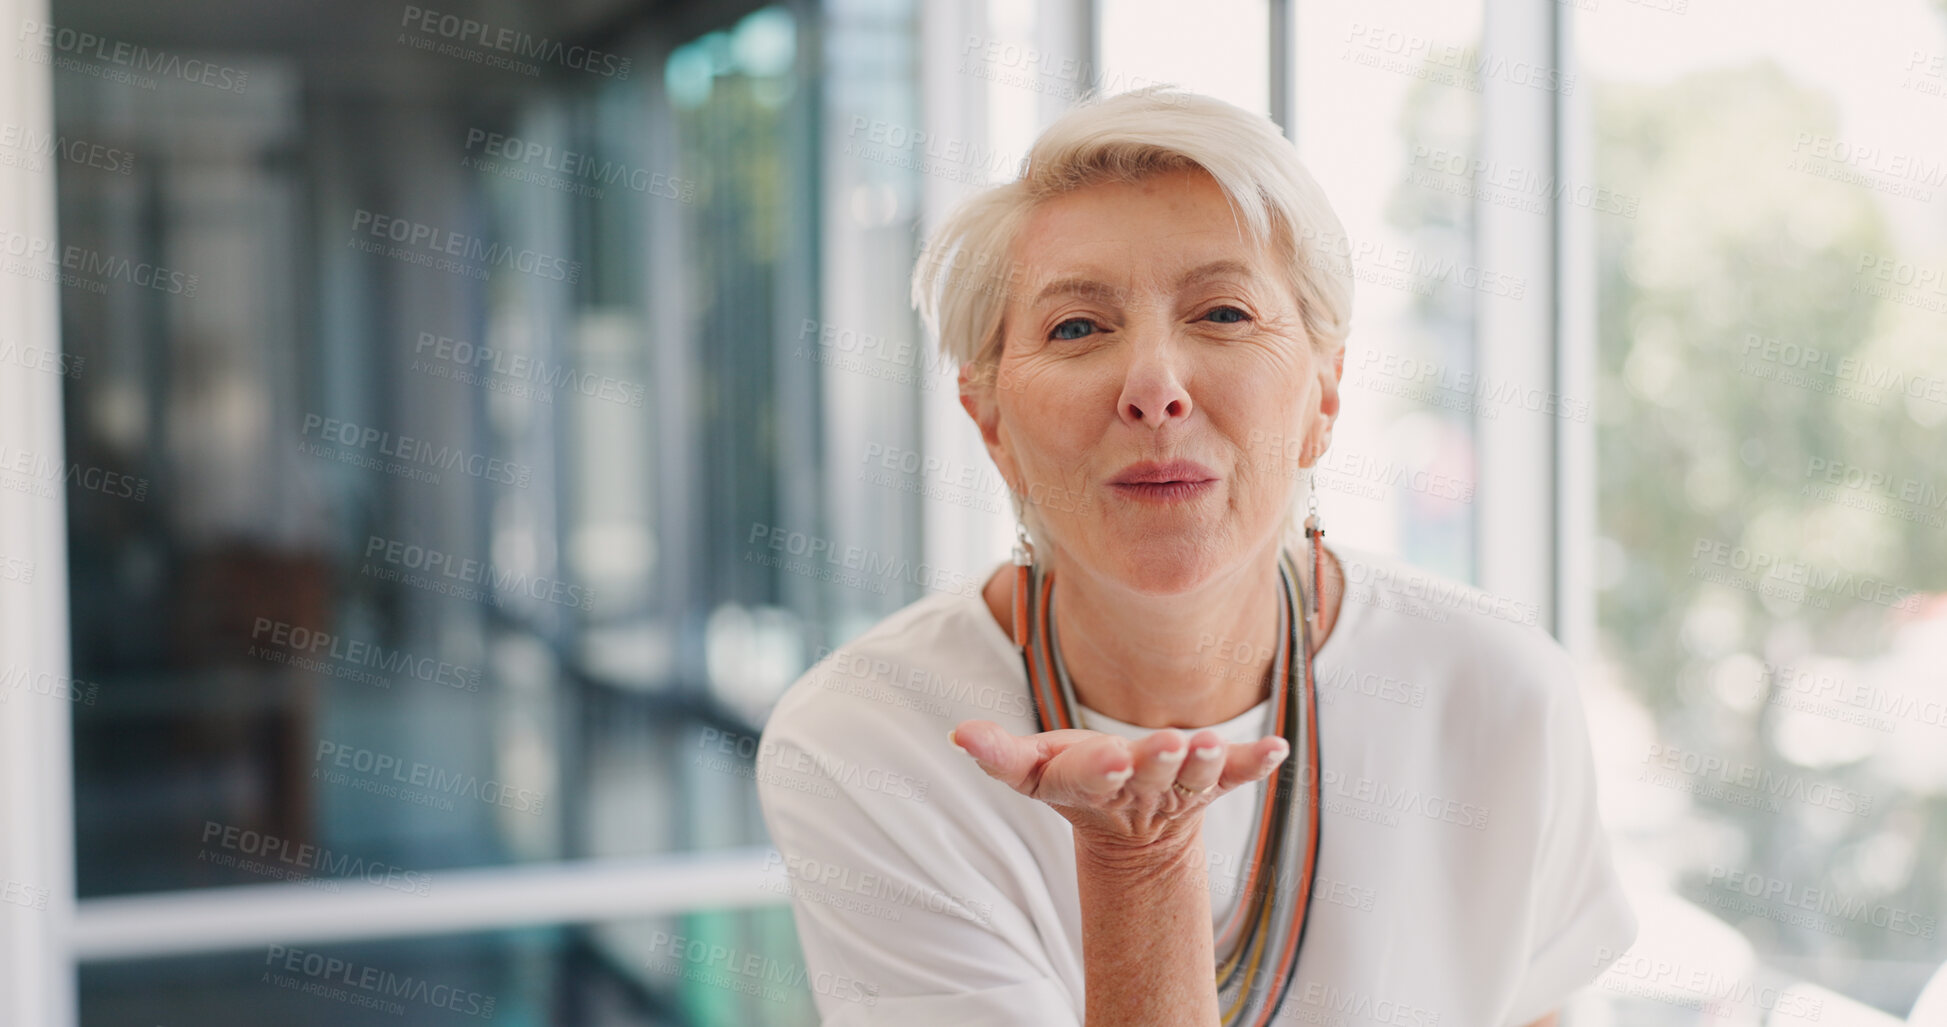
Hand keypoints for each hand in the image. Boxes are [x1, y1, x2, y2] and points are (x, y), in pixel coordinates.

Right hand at [948, 720, 1289, 854]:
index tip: (1111, 757)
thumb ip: (1000, 755)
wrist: (1129, 824)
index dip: (1103, 768)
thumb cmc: (1075, 777)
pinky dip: (1258, 764)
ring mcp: (1180, 785)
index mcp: (1092, 781)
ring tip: (1213, 744)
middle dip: (1162, 760)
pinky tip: (1279, 750)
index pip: (1093, 775)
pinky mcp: (1213, 779)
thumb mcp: (1032, 770)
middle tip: (1172, 743)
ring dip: (1207, 761)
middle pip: (1152, 774)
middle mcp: (1140, 786)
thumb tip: (959, 735)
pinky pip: (1239, 773)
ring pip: (1197, 777)